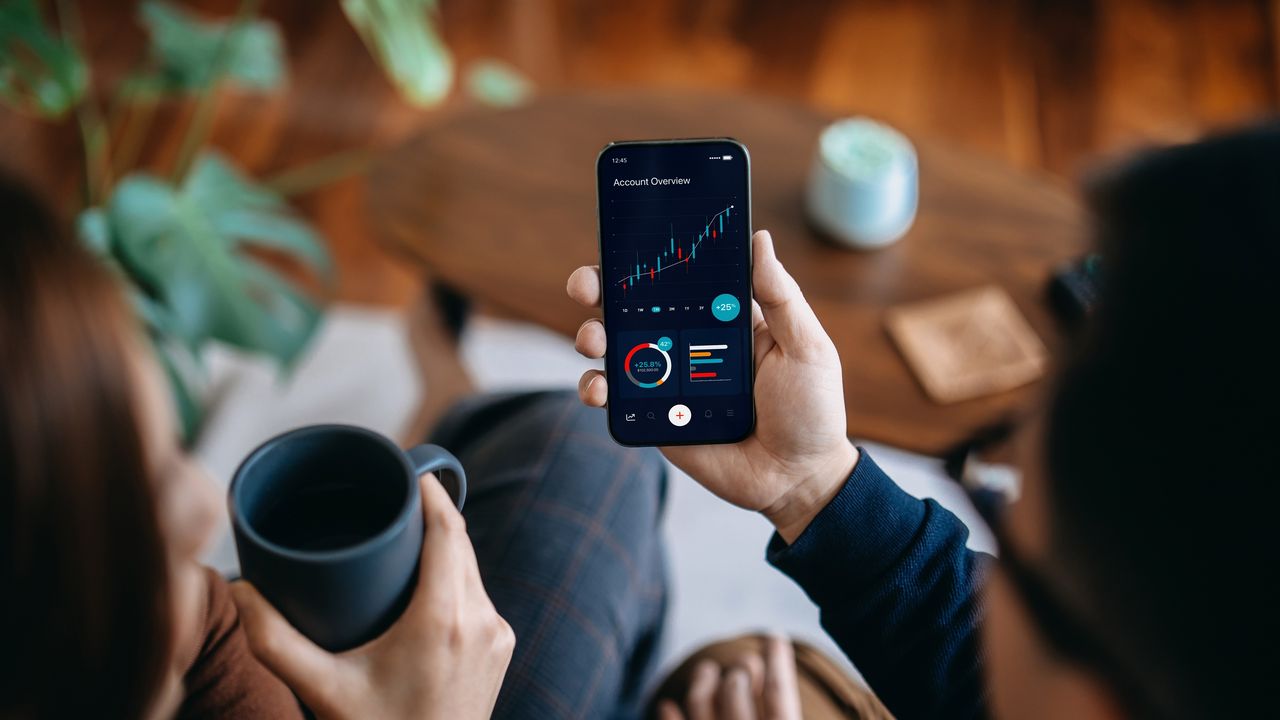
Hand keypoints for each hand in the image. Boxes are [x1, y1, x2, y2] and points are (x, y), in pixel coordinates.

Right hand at [230, 474, 514, 719]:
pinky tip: (428, 576)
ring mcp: (497, 635)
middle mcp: (481, 620)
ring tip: (405, 533)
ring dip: (444, 548)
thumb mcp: (322, 689)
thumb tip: (239, 589)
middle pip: (460, 545)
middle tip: (394, 498)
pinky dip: (455, 577)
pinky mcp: (500, 648)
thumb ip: (274, 641)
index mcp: (443, 619)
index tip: (409, 469)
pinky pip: (479, 595)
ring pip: (471, 569)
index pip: (448, 531)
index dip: (432, 493)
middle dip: (430, 517)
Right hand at [567, 230, 857, 541]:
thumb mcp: (806, 347)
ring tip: (593, 340)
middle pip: (632, 307)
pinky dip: (595, 389)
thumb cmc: (811, 409)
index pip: (677, 278)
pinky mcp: (654, 417)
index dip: (647, 259)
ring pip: (614, 349)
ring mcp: (667, 380)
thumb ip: (781, 297)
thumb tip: (760, 240)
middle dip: (600, 289)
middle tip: (587, 286)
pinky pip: (615, 399)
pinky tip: (599, 388)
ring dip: (591, 335)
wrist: (798, 479)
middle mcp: (687, 342)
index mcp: (722, 317)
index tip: (624, 241)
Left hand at [657, 635, 802, 719]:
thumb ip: (787, 710)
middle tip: (744, 662)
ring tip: (705, 670)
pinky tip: (666, 706)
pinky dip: (670, 717)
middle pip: (736, 689)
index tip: (775, 636)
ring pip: (699, 702)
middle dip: (739, 670)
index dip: (777, 660)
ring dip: (701, 681)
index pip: (779, 692)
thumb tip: (778, 683)